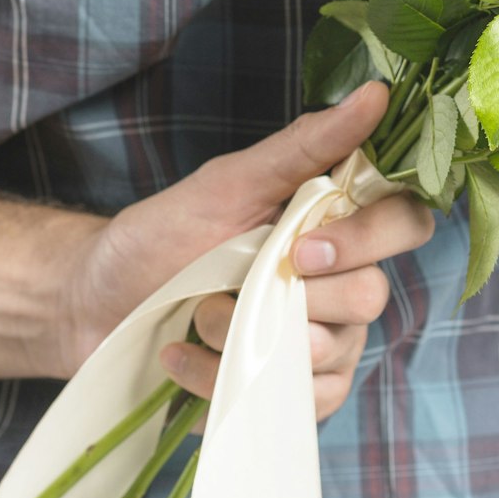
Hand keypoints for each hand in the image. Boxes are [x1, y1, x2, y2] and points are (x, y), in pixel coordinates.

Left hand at [54, 81, 435, 419]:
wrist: (92, 304)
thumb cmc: (163, 236)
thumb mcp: (228, 182)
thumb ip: (305, 146)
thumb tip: (376, 94)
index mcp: (336, 226)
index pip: (407, 222)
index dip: (372, 239)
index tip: (305, 248)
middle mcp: (341, 285)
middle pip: (373, 297)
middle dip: (297, 299)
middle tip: (236, 285)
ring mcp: (319, 345)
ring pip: (335, 354)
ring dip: (252, 339)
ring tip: (198, 318)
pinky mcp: (287, 395)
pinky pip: (293, 403)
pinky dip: (225, 381)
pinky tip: (183, 357)